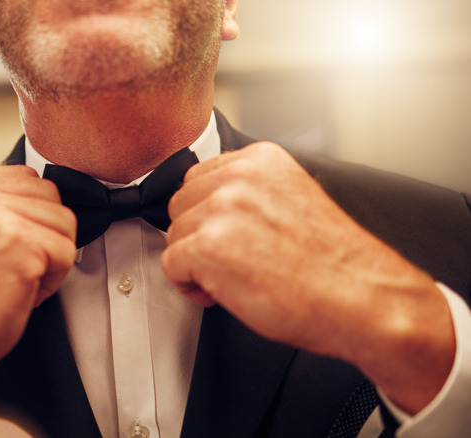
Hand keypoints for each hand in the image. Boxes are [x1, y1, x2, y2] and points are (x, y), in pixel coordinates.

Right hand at [0, 166, 75, 435]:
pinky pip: (67, 252)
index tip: (1, 251)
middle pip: (50, 195)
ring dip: (49, 259)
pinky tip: (19, 293)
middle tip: (8, 270)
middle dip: (42, 236)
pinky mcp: (18, 242)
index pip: (26, 179)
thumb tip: (41, 198)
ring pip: (64, 222)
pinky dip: (53, 281)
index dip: (27, 220)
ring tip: (11, 281)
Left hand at [161, 142, 454, 413]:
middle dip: (199, 236)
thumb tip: (210, 203)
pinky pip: (171, 266)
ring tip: (235, 276)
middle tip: (233, 260)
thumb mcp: (292, 199)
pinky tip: (224, 292)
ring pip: (174, 235)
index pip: (198, 178)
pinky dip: (189, 286)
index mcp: (261, 159)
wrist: (363, 300)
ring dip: (196, 262)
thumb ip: (250, 192)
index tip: (229, 235)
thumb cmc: (334, 263)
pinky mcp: (208, 246)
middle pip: (181, 204)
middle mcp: (239, 176)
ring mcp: (222, 209)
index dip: (208, 215)